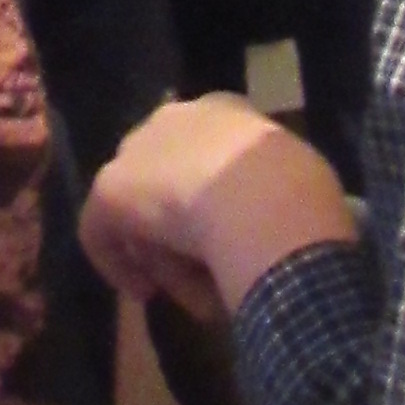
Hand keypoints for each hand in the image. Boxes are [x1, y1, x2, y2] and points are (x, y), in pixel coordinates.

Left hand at [82, 96, 358, 324]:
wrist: (266, 202)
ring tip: (197, 294)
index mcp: (224, 110)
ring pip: (144, 208)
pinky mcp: (111, 190)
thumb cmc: (299, 193)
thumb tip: (287, 218)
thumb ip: (278, 190)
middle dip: (180, 222)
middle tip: (203, 265)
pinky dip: (119, 263)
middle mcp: (176, 118)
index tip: (226, 231)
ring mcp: (139, 151)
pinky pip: (103, 231)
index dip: (214, 193)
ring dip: (165, 253)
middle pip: (168, 177)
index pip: (208, 148)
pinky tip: (143, 293)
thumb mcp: (301, 179)